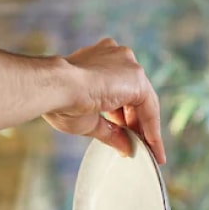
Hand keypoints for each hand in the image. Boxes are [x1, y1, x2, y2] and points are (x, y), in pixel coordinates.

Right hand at [43, 38, 165, 163]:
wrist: (56, 89)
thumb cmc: (61, 102)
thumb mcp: (89, 121)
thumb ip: (110, 131)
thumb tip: (124, 146)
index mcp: (100, 62)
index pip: (120, 94)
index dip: (126, 119)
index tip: (130, 138)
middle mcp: (116, 58)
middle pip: (135, 97)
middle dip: (137, 125)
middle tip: (140, 148)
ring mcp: (127, 64)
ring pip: (144, 101)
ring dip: (146, 128)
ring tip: (148, 151)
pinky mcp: (136, 76)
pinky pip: (150, 107)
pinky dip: (152, 128)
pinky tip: (152, 146)